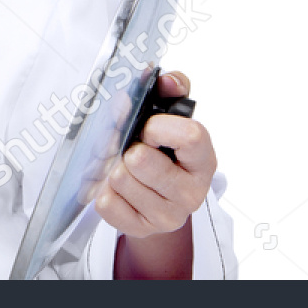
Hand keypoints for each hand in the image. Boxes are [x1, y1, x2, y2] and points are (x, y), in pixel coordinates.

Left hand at [96, 70, 215, 238]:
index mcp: (203, 159)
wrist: (160, 197)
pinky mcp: (141, 229)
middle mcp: (191, 192)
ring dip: (114, 167)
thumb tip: (167, 79)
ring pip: (119, 179)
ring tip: (125, 167)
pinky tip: (117, 187)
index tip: (148, 127)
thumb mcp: (174, 116)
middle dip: (129, 149)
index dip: (159, 126)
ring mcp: (167, 215)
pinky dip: (103, 190)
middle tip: (132, 149)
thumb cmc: (166, 151)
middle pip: (141, 160)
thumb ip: (173, 89)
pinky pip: (106, 202)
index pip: (189, 136)